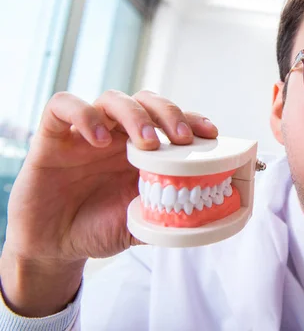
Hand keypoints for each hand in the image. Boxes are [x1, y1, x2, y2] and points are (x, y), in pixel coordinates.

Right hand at [0, 90, 217, 316]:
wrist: (56, 246)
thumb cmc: (101, 228)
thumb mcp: (141, 222)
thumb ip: (167, 213)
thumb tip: (204, 214)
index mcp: (142, 150)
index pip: (170, 120)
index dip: (192, 120)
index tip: (210, 134)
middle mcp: (117, 135)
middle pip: (146, 101)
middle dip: (168, 113)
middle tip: (181, 139)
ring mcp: (86, 133)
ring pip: (112, 98)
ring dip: (134, 115)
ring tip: (146, 144)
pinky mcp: (52, 137)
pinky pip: (63, 106)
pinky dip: (84, 115)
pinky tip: (99, 140)